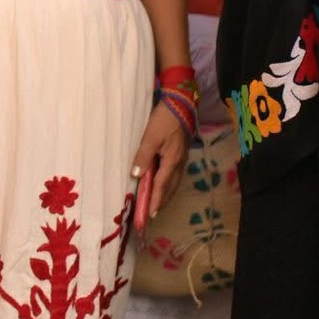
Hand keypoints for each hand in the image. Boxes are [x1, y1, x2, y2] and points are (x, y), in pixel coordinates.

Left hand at [129, 102, 190, 228]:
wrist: (180, 104)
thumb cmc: (164, 120)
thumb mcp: (150, 137)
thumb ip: (143, 157)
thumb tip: (136, 176)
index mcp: (172, 161)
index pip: (162, 186)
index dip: (155, 200)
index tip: (150, 214)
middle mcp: (179, 163)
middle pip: (170, 187)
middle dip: (161, 201)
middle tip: (153, 214)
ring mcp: (182, 158)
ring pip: (174, 181)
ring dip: (165, 193)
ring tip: (157, 203)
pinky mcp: (181, 153)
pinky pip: (174, 174)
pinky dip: (168, 183)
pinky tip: (163, 183)